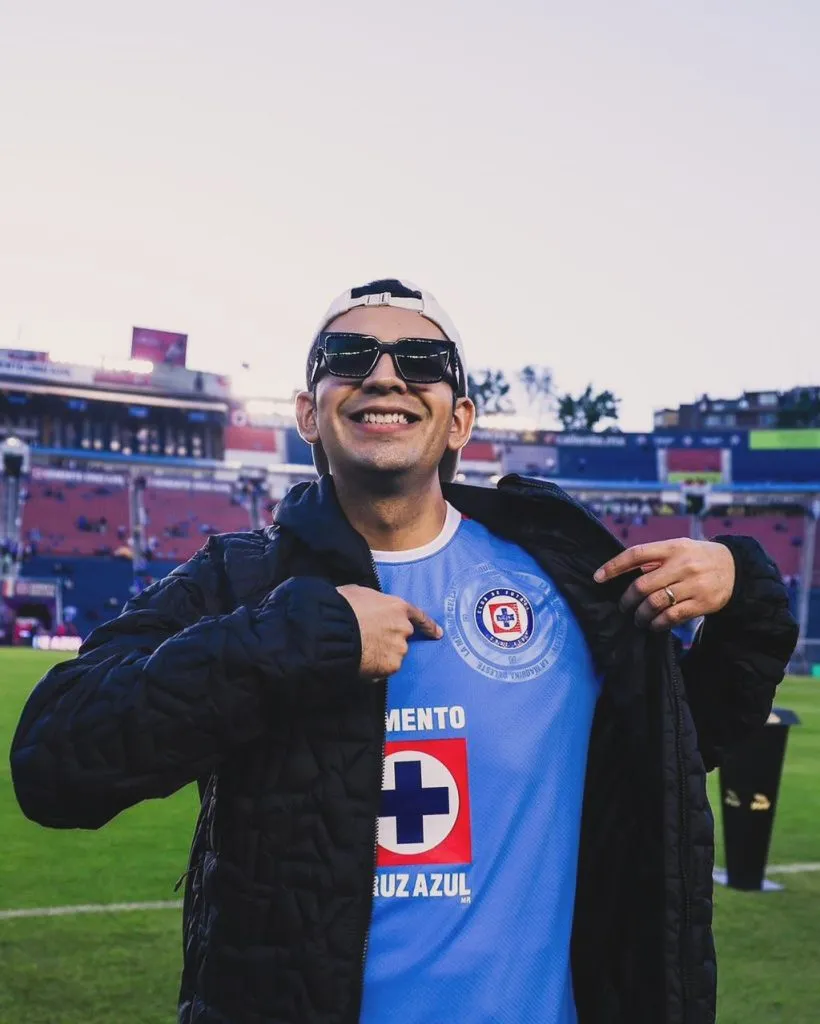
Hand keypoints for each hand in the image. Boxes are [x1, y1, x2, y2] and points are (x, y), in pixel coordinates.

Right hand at [336, 584, 442, 679]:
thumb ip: (374, 602)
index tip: (438, 634)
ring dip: (381, 655)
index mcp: (398, 607)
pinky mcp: (391, 666)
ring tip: (361, 652)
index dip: (428, 626)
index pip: (419, 617)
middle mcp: (404, 628)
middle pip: (402, 638)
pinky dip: (374, 669)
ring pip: (393, 655)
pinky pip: (384, 669)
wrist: (335, 630)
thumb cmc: (343, 607)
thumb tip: (370, 607)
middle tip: (371, 642)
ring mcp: (400, 648)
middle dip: (390, 641)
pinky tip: (361, 663)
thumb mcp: (360, 593)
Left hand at [594, 539, 735, 630]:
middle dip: (627, 599)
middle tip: (624, 606)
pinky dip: (658, 624)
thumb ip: (655, 558)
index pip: (636, 554)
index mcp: (672, 547)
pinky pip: (672, 617)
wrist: (735, 567)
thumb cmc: (697, 557)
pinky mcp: (703, 602)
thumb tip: (625, 573)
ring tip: (638, 618)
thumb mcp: (678, 548)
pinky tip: (654, 625)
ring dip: (641, 615)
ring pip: (655, 604)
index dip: (613, 566)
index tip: (598, 577)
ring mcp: (693, 584)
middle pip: (642, 585)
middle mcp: (682, 564)